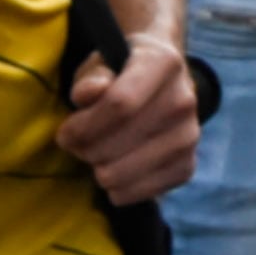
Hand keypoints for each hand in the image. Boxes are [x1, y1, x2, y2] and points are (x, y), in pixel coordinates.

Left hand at [57, 35, 197, 205]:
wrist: (158, 80)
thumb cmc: (119, 71)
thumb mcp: (100, 62)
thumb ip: (91, 78)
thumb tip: (88, 94)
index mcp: (164, 63)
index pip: (120, 104)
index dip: (83, 125)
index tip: (65, 132)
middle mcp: (185, 99)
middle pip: (119, 142)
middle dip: (84, 149)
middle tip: (75, 144)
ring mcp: (190, 135)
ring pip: (126, 173)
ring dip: (99, 170)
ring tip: (95, 155)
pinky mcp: (188, 165)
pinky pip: (143, 192)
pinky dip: (118, 190)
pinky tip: (113, 170)